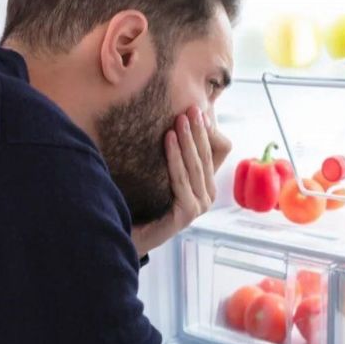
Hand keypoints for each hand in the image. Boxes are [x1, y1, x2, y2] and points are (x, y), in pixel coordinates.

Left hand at [132, 106, 231, 255]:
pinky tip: (167, 139)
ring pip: (195, 166)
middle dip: (198, 131)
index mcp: (206, 185)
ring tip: (179, 119)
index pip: (215, 153)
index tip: (197, 112)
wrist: (130, 235)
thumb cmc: (145, 203)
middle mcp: (207, 196)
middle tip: (191, 108)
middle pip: (206, 156)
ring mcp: (199, 206)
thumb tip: (175, 121)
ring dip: (188, 140)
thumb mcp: (163, 173)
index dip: (207, 132)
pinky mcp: (187, 214)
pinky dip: (174, 157)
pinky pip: (181, 179)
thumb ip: (174, 155)